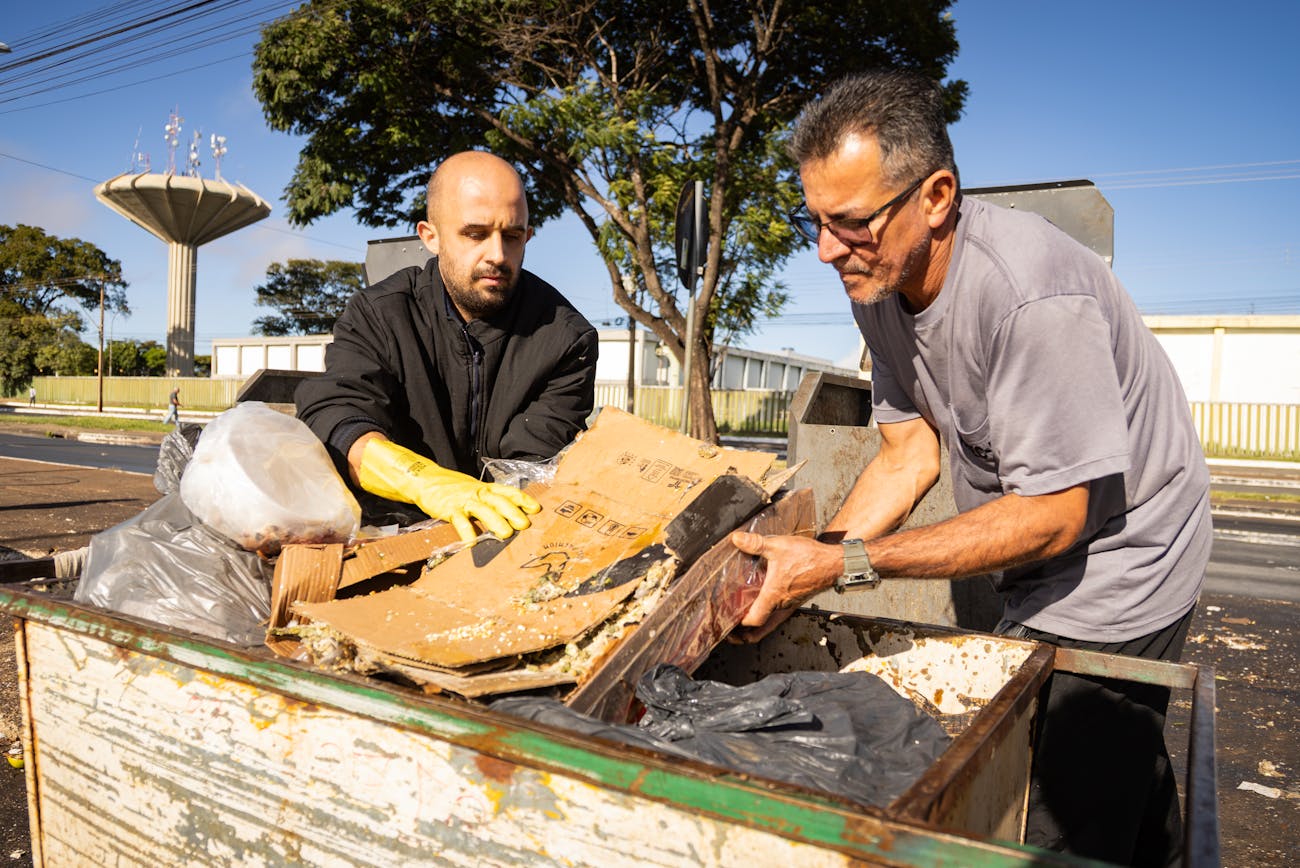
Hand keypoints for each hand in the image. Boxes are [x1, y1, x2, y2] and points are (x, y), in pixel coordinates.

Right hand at [358, 439, 539, 543]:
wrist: (425, 480)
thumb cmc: (454, 488)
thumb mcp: (475, 489)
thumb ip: (490, 500)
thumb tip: (512, 515)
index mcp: (485, 488)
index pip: (508, 491)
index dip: (522, 499)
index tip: (536, 508)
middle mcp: (477, 492)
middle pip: (498, 501)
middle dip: (513, 512)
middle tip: (525, 525)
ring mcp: (463, 500)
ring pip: (482, 510)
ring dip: (495, 522)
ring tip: (506, 535)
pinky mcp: (449, 509)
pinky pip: (459, 521)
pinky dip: (466, 532)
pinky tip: (472, 543)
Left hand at [729, 531, 842, 628]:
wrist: (834, 562)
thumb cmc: (810, 558)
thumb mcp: (778, 546)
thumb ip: (756, 543)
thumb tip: (736, 539)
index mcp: (774, 595)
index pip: (754, 620)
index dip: (739, 625)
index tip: (728, 621)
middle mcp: (782, 604)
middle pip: (760, 628)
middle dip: (744, 633)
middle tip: (731, 631)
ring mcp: (790, 604)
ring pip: (769, 623)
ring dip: (755, 623)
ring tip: (741, 618)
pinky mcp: (796, 600)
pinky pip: (778, 614)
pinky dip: (767, 614)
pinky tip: (761, 602)